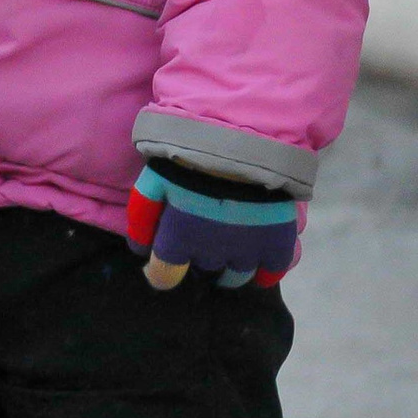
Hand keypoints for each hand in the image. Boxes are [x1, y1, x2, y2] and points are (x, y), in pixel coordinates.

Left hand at [126, 161, 297, 289]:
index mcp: (178, 241)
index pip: (164, 277)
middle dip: (199, 256)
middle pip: (202, 270)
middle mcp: (212, 255)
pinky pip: (272, 272)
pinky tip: (258, 262)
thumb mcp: (153, 179)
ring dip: (229, 266)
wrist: (243, 139)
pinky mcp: (278, 245)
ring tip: (228, 246)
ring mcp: (247, 252)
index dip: (161, 272)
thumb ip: (142, 216)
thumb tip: (139, 248)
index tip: (164, 262)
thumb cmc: (189, 158)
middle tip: (201, 234)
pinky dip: (265, 271)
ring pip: (236, 276)